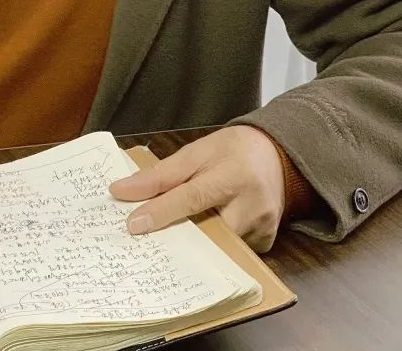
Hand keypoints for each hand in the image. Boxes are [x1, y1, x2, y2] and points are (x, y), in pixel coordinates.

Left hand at [109, 125, 285, 253]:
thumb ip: (162, 173)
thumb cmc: (233, 150)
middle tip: (148, 237)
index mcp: (233, 174)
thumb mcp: (198, 150)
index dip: (161, 211)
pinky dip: (215, 245)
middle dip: (177, 235)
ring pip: (217, 246)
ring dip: (195, 241)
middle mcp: (252, 204)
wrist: (277, 155)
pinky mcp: (266, 242)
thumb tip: (124, 190)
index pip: (192, 197)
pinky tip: (208, 232)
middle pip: (206, 231)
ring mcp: (262, 227)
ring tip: (177, 233)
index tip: (133, 224)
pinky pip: (232, 252)